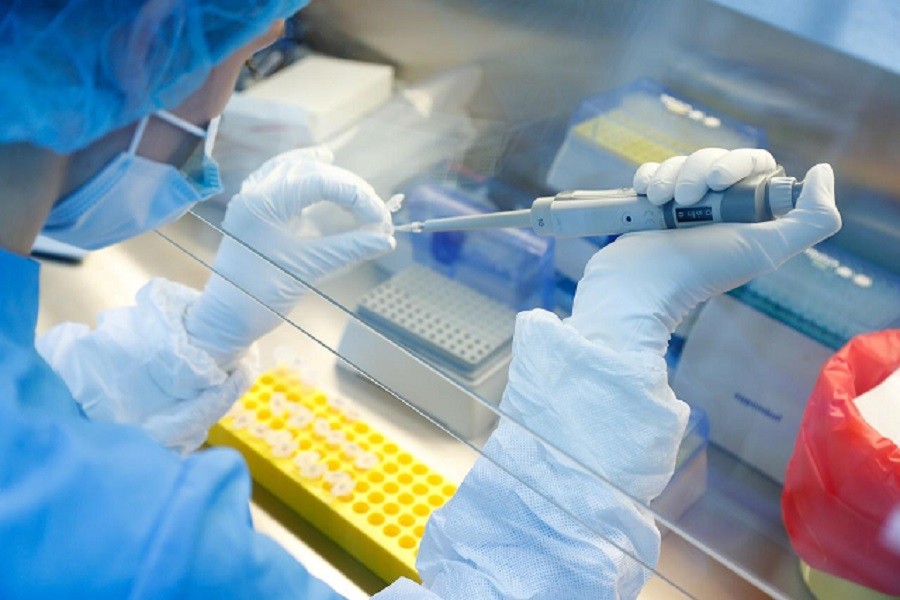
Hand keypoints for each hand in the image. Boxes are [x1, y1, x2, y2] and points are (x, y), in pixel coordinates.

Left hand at [185, 148, 394, 365]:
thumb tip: (386, 240)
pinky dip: (303, 168)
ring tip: (357, 185)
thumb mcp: (310, 268)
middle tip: (376, 212)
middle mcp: (255, 192)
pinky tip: (321, 159)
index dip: (356, 196)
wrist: (227, 315)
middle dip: (348, 187)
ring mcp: (251, 196)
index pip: (321, 182)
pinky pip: (279, 173)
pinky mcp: (253, 206)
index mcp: (264, 204)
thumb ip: (349, 249)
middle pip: (311, 171)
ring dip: (329, 174)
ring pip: (295, 167)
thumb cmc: (262, 295)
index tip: (380, 219)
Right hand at [565, 148, 841, 355]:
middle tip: (686, 198)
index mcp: (747, 215)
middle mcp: (717, 209)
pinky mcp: (650, 206)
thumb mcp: (767, 249)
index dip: (738, 164)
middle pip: (715, 158)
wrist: (641, 286)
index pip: (753, 164)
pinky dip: (649, 176)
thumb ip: (813, 218)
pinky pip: (653, 171)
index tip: (720, 182)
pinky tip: (646, 195)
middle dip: (699, 170)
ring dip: (670, 175)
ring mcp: (681, 206)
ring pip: (682, 162)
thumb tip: (822, 171)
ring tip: (661, 202)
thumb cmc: (702, 270)